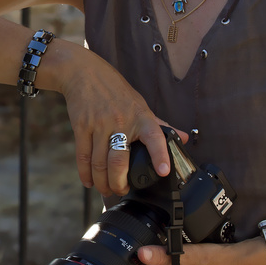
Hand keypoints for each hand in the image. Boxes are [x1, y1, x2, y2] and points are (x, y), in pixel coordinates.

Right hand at [54, 48, 185, 197]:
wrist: (84, 73)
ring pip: (99, 163)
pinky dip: (86, 173)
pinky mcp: (82, 126)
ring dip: (102, 182)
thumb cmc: (116, 91)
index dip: (160, 155)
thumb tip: (184, 137)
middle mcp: (121, 121)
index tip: (163, 172)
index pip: (155, 136)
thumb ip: (160, 124)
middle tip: (121, 191)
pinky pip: (83, 156)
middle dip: (119, 183)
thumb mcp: (141, 104)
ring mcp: (99, 124)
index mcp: (141, 116)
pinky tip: (89, 181)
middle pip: (118, 161)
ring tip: (106, 190)